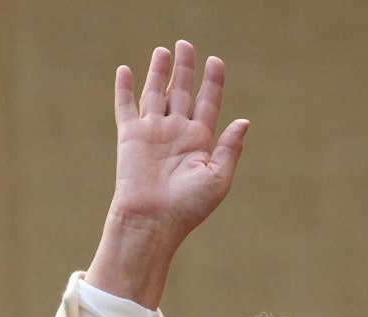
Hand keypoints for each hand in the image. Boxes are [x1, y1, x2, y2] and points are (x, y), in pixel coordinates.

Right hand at [89, 40, 249, 307]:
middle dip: (186, 69)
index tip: (216, 61)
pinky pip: (126, 107)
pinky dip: (124, 88)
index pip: (208, 104)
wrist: (153, 221)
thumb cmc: (188, 207)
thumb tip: (244, 121)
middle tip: (186, 45)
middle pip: (182, 92)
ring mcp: (152, 133)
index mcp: (199, 142)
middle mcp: (176, 134)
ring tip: (163, 50)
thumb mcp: (218, 178)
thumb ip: (229, 148)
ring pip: (156, 93)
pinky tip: (125, 70)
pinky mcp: (130, 136)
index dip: (212, 82)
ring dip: (160, 72)